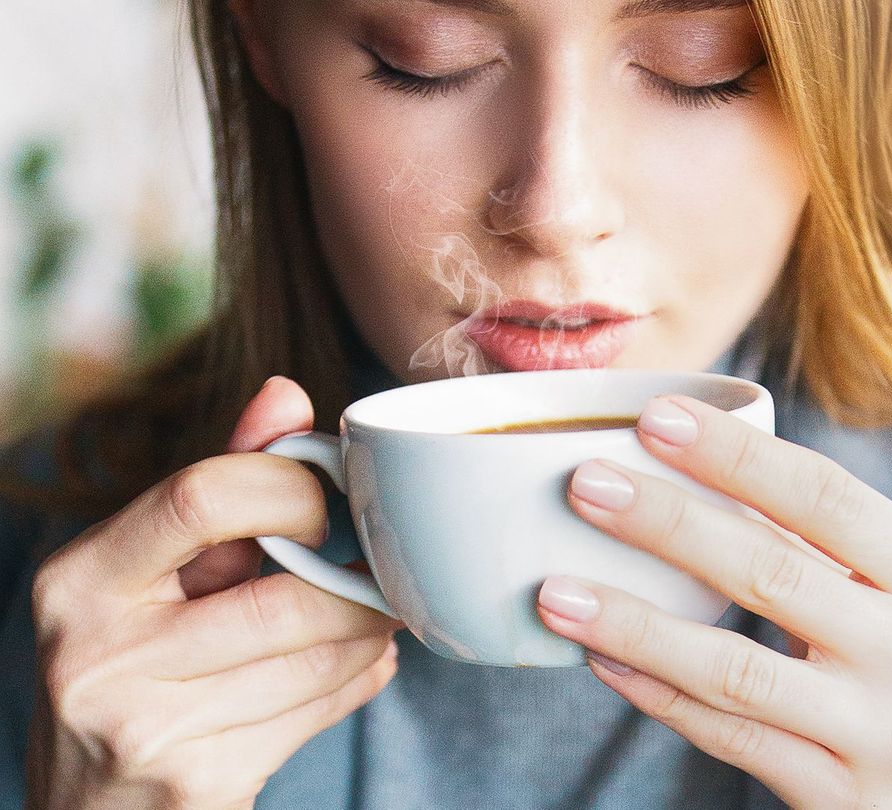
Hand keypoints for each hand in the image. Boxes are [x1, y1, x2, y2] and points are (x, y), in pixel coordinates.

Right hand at [25, 378, 402, 809]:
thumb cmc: (135, 664)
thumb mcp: (153, 570)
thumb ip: (220, 478)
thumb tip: (285, 393)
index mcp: (81, 579)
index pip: (203, 495)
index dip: (292, 490)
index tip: (325, 504)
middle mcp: (98, 654)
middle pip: (283, 595)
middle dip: (355, 582)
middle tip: (381, 570)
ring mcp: (146, 727)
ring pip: (318, 658)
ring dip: (370, 632)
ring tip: (372, 616)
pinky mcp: (199, 782)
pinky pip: (321, 711)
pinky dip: (360, 680)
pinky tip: (356, 666)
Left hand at [536, 396, 891, 808]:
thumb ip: (842, 544)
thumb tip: (715, 468)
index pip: (826, 498)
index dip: (735, 456)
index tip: (656, 418)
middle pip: (772, 573)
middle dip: (669, 524)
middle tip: (586, 484)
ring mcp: (881, 731)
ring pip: (737, 670)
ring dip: (638, 626)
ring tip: (557, 593)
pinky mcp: (842, 797)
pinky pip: (732, 740)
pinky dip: (661, 698)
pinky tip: (606, 663)